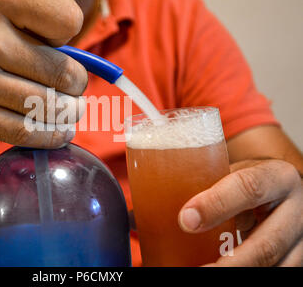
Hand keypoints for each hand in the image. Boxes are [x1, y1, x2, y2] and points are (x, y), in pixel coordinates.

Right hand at [0, 0, 86, 148]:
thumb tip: (64, 14)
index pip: (66, 19)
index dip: (71, 33)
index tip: (60, 43)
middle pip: (62, 72)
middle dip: (78, 84)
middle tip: (76, 87)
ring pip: (47, 106)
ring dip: (69, 113)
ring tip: (73, 111)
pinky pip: (22, 132)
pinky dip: (49, 136)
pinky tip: (59, 132)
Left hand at [178, 159, 302, 265]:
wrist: (280, 194)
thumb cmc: (246, 184)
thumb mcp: (233, 176)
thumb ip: (207, 189)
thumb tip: (161, 215)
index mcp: (277, 177)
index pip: (248, 188)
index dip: (215, 205)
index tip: (186, 220)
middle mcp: (298, 208)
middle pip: (266, 244)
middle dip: (229, 262)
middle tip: (198, 270)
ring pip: (274, 266)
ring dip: (236, 271)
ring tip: (204, 272)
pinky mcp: (300, 259)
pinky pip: (277, 271)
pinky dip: (246, 273)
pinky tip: (219, 269)